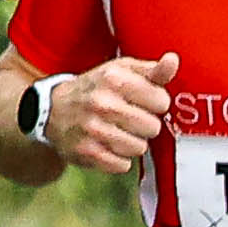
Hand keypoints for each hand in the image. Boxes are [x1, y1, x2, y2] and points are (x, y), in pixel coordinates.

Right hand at [47, 51, 178, 174]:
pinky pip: (123, 165)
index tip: (143, 101)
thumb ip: (153, 70)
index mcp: (115, 79)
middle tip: (129, 118)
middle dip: (145, 125)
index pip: (161, 101)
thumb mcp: (122, 71)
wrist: (54, 110)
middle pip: (152, 127)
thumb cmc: (97, 88)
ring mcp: (94, 129)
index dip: (156, 103)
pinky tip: (107, 145)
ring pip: (139, 148)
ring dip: (132, 142)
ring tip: (117, 131)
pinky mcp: (87, 152)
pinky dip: (118, 159)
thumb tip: (173, 61)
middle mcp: (103, 103)